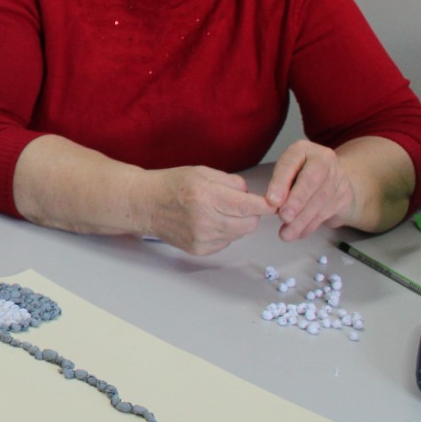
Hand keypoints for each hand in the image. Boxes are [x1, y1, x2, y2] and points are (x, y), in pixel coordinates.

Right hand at [143, 166, 268, 254]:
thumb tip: (253, 196)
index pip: (248, 206)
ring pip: (239, 234)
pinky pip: (226, 242)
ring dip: (237, 223)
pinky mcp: (199, 249)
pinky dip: (224, 232)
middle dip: (250, 214)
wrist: (145, 205)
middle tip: (238, 204)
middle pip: (249, 224)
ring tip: (218, 211)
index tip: (275, 204)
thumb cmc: (172, 185)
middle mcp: (205, 220)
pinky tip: (208, 222)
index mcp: (206, 196)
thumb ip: (232, 182)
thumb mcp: (202, 172)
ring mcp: (202, 238)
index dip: (266, 206)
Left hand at [265, 140, 357, 240]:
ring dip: (302, 219)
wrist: (334, 180)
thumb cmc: (301, 175)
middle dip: (296, 201)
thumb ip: (280, 184)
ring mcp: (337, 177)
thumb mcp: (287, 172)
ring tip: (286, 233)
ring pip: (320, 200)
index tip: (272, 201)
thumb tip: (273, 203)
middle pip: (310, 181)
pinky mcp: (344, 195)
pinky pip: (326, 212)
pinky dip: (311, 225)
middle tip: (283, 217)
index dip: (281, 183)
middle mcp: (323, 159)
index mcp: (303, 149)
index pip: (290, 163)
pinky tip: (299, 233)